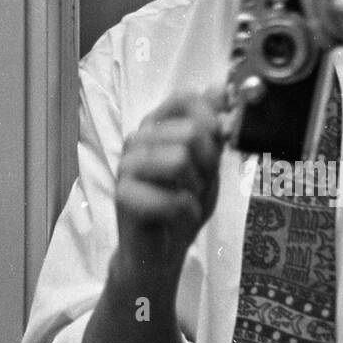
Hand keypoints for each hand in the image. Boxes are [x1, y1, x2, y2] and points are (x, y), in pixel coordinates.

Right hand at [114, 89, 225, 283]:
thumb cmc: (182, 206)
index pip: (187, 99)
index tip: (215, 148)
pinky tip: (177, 217)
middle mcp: (138, 139)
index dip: (211, 122)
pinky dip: (186, 212)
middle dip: (208, 164)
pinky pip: (173, 197)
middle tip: (198, 185)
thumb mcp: (208, 165)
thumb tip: (220, 89)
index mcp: (157, 126)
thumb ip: (213, 129)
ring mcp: (126, 165)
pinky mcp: (123, 195)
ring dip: (196, 188)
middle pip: (191, 131)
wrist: (159, 252)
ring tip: (186, 200)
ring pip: (180, 159)